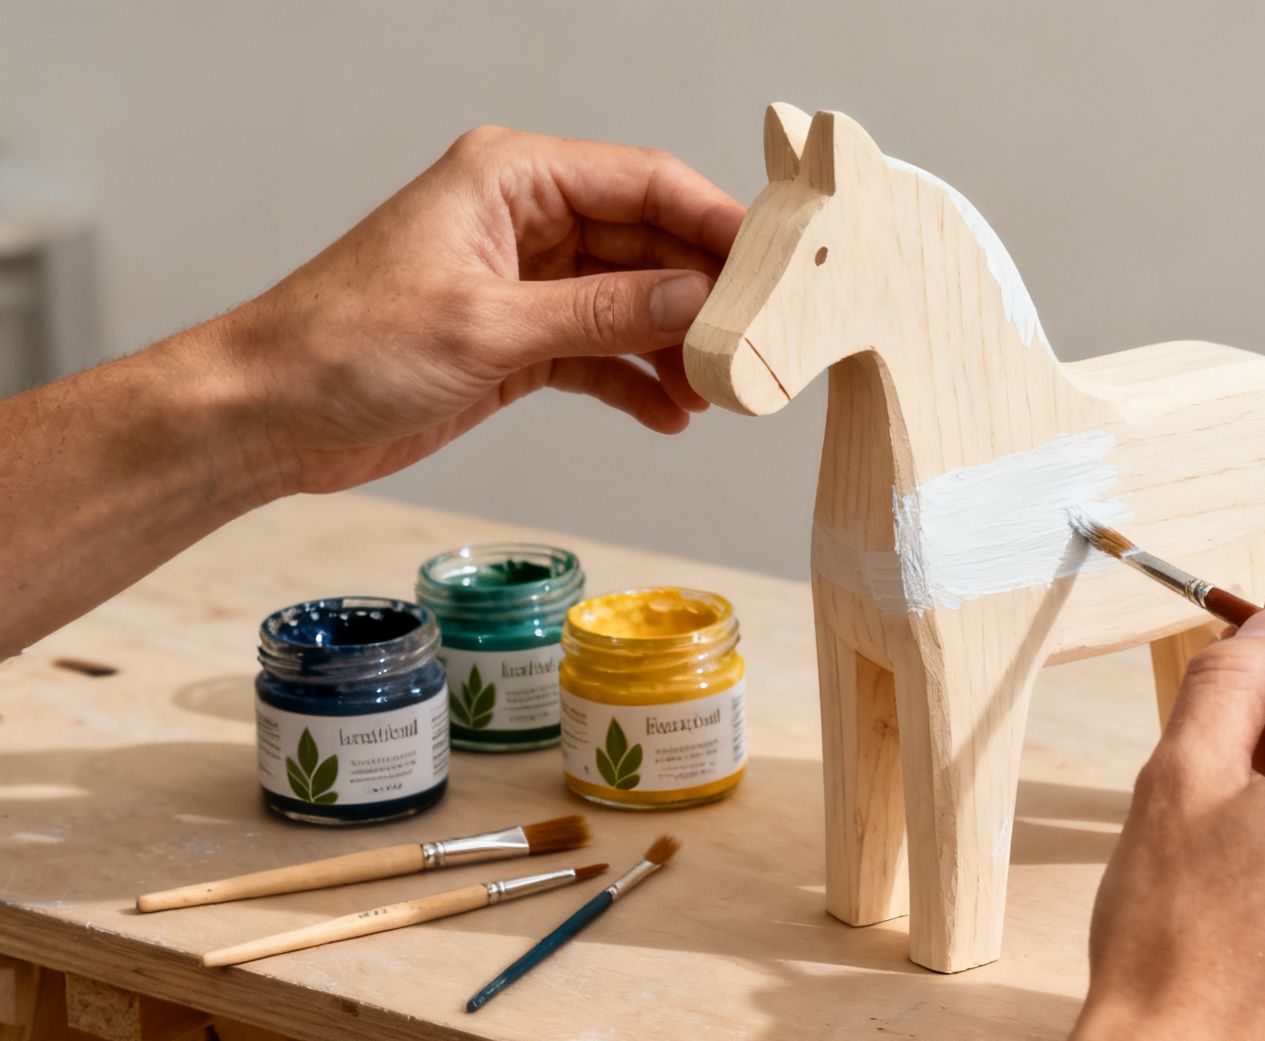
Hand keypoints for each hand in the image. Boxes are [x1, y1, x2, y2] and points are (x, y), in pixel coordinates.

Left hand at [215, 126, 745, 494]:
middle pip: (649, 241)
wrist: (268, 415)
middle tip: (759, 344)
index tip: (773, 267)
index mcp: (511, 177)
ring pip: (633, 302)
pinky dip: (636, 381)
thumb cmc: (343, 348)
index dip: (715, 222)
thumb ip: (601, 314)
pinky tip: (669, 415)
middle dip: (705, 295)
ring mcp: (524, 280)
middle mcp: (525, 218)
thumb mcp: (487, 330)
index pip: (643, 181)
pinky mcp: (518, 339)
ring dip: (676, 348)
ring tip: (717, 394)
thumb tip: (697, 303)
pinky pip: (602, 350)